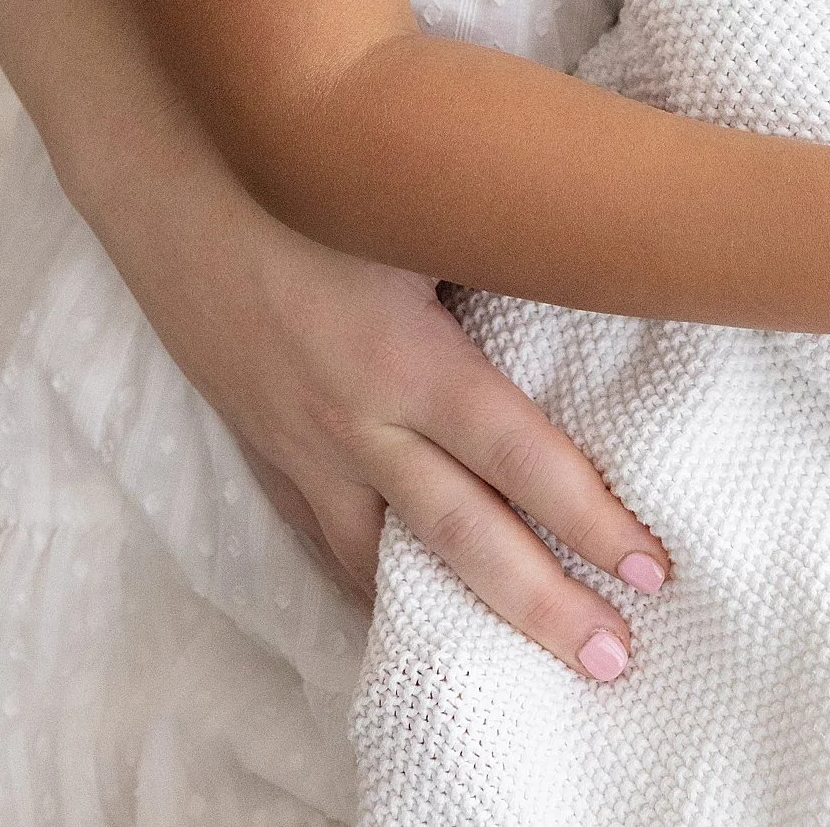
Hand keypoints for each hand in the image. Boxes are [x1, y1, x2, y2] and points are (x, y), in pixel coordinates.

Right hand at [113, 165, 670, 677]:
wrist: (176, 165)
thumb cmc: (313, 165)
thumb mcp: (417, 202)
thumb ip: (501, 247)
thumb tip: (601, 261)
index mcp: (406, 356)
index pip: (520, 458)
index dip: (591, 520)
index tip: (654, 569)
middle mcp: (355, 417)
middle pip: (462, 535)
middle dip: (541, 603)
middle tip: (613, 660)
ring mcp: (299, 436)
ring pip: (379, 555)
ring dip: (446, 612)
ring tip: (503, 663)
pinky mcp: (260, 433)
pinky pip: (317, 528)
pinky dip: (359, 576)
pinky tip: (389, 601)